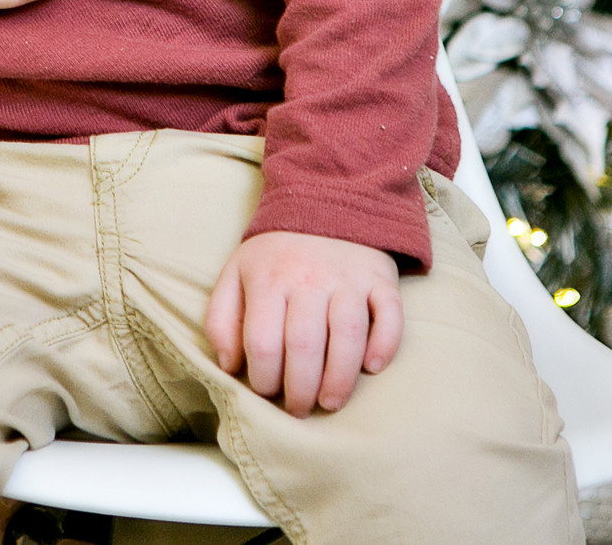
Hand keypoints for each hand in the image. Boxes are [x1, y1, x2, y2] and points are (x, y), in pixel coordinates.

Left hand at [205, 231, 403, 418]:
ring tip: (330, 402)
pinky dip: (385, 343)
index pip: (262, 342)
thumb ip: (222, 318)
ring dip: (339, 377)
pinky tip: (373, 366)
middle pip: (304, 344)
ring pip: (347, 333)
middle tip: (299, 409)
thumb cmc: (276, 253)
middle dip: (300, 389)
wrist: (325, 201)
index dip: (263, 378)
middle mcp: (308, 277)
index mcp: (268, 278)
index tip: (268, 392)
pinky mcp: (379, 277)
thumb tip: (228, 366)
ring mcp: (347, 277)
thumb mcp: (235, 273)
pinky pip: (389, 313)